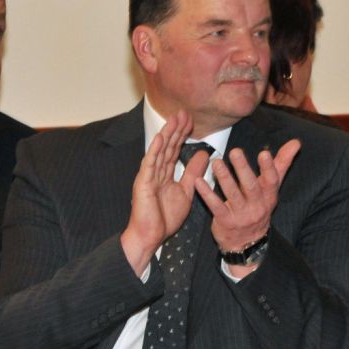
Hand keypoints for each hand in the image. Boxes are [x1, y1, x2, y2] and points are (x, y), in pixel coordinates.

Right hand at [120, 111, 207, 273]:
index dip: (182, 135)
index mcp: (164, 174)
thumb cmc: (163, 218)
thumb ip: (193, 173)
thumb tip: (205, 155)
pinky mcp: (142, 184)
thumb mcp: (186, 192)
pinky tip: (159, 138)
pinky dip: (154, 151)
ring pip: (158, 151)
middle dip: (175, 129)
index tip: (190, 120)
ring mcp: (147, 177)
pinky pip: (149, 165)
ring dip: (166, 134)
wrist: (150, 236)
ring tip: (174, 119)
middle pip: (166, 147)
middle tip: (184, 112)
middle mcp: (155, 172)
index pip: (174, 150)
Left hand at [195, 139, 300, 270]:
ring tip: (216, 162)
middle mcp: (257, 206)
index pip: (272, 181)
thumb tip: (296, 142)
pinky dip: (207, 193)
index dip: (269, 167)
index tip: (264, 153)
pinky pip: (215, 206)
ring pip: (232, 194)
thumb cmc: (258, 206)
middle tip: (235, 152)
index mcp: (269, 196)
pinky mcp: (225, 221)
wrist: (247, 242)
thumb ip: (281, 164)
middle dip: (243, 168)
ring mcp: (241, 215)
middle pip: (251, 186)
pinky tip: (198, 181)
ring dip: (224, 177)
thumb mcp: (271, 188)